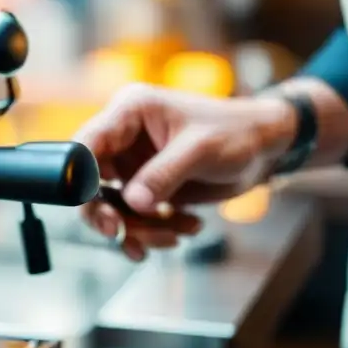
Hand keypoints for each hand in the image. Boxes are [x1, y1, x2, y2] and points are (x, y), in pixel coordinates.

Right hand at [73, 84, 297, 260]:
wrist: (267, 148)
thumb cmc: (238, 133)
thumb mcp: (201, 150)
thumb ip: (163, 175)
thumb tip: (133, 204)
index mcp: (129, 112)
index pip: (86, 144)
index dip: (80, 178)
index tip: (97, 208)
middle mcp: (124, 137)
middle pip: (91, 183)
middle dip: (108, 214)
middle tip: (121, 235)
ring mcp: (133, 164)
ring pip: (113, 207)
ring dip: (140, 229)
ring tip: (176, 234)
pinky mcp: (146, 185)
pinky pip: (134, 216)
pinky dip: (155, 230)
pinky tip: (186, 228)